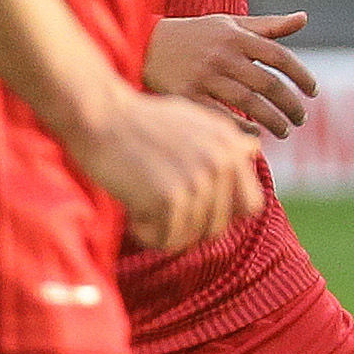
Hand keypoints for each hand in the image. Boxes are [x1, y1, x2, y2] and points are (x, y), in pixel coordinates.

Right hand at [54, 81, 259, 250]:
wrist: (100, 115)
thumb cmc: (142, 120)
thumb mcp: (196, 119)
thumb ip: (226, 139)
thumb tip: (253, 147)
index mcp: (232, 147)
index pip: (250, 206)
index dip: (223, 213)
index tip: (195, 208)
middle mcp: (222, 164)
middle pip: (219, 226)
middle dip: (190, 226)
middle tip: (161, 213)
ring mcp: (198, 182)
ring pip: (192, 236)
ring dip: (165, 230)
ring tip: (143, 209)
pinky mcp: (169, 197)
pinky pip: (166, 239)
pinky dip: (148, 234)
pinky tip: (133, 215)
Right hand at [146, 8, 315, 137]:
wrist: (144, 44)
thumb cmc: (196, 35)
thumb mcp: (230, 24)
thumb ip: (268, 26)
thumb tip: (304, 18)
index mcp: (236, 36)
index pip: (280, 57)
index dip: (302, 76)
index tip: (313, 92)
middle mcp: (222, 55)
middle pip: (268, 84)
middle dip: (291, 105)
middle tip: (301, 119)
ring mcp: (204, 76)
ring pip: (249, 103)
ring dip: (273, 120)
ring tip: (285, 130)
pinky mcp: (186, 95)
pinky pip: (221, 116)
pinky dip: (242, 127)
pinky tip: (255, 134)